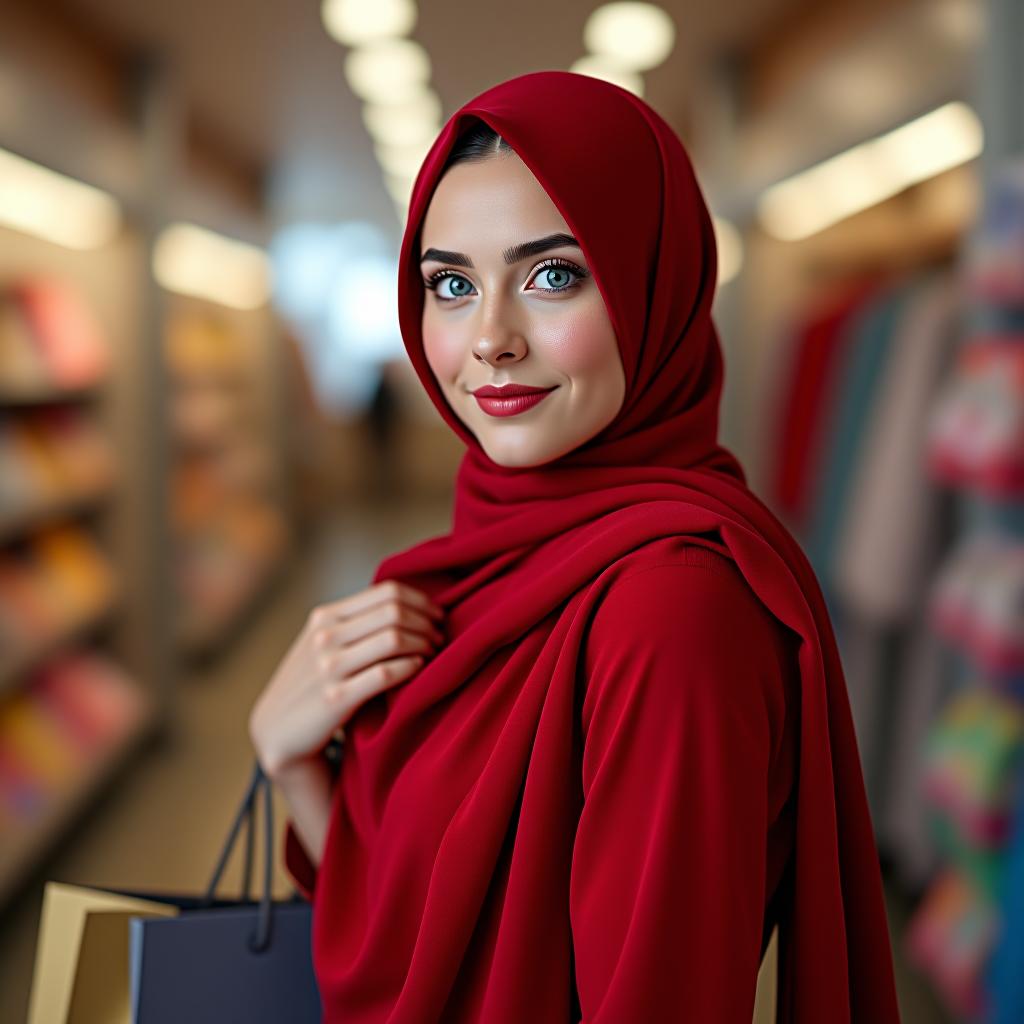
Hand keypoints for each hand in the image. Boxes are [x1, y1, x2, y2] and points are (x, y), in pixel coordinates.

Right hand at [249, 580, 445, 779]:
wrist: (276, 732)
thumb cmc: (311, 684)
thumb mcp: (322, 644)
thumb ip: (353, 622)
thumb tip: (406, 604)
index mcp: (325, 616)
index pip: (387, 592)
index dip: (421, 601)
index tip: (437, 615)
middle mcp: (325, 636)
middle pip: (394, 612)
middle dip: (427, 623)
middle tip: (440, 637)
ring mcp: (328, 667)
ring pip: (394, 638)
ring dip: (423, 643)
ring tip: (433, 653)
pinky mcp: (336, 698)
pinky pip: (386, 673)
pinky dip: (411, 667)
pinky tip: (420, 669)